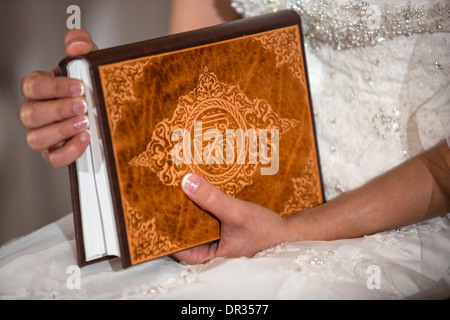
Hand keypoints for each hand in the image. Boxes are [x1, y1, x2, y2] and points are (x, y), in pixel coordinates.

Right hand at [18, 29, 97, 167]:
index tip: (78, 86)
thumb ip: (82, 47)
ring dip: (62, 130)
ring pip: (36, 138)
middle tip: (83, 105)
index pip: (32, 86)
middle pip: (31, 114)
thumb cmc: (90, 87)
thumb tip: (75, 45)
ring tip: (85, 123)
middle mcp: (35, 112)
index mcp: (39, 88)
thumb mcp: (89, 63)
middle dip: (59, 109)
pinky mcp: (55, 152)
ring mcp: (43, 134)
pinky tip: (86, 139)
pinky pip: (54, 158)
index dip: (54, 87)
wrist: (106, 109)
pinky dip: (69, 151)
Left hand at [172, 173, 288, 263]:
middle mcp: (212, 248)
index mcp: (210, 255)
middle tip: (164, 197)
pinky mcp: (225, 228)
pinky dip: (204, 206)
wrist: (288, 231)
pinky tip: (201, 191)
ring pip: (198, 225)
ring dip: (191, 209)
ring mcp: (218, 238)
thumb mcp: (235, 212)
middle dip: (177, 217)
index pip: (178, 249)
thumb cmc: (264, 230)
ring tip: (179, 190)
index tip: (154, 215)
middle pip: (186, 234)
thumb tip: (185, 181)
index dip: (165, 234)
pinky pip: (209, 217)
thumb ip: (212, 199)